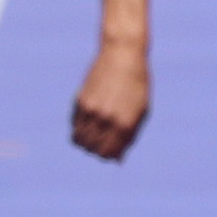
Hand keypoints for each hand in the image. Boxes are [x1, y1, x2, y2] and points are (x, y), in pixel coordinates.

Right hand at [71, 45, 150, 160]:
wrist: (122, 57)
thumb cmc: (137, 85)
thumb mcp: (141, 111)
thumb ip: (129, 137)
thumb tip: (117, 160)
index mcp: (125, 124)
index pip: (109, 153)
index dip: (110, 156)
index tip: (112, 151)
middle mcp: (107, 120)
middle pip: (93, 149)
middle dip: (97, 150)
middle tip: (104, 142)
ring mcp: (92, 110)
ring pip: (79, 140)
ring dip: (86, 142)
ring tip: (95, 133)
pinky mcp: (80, 101)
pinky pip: (75, 125)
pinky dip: (80, 129)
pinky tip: (90, 121)